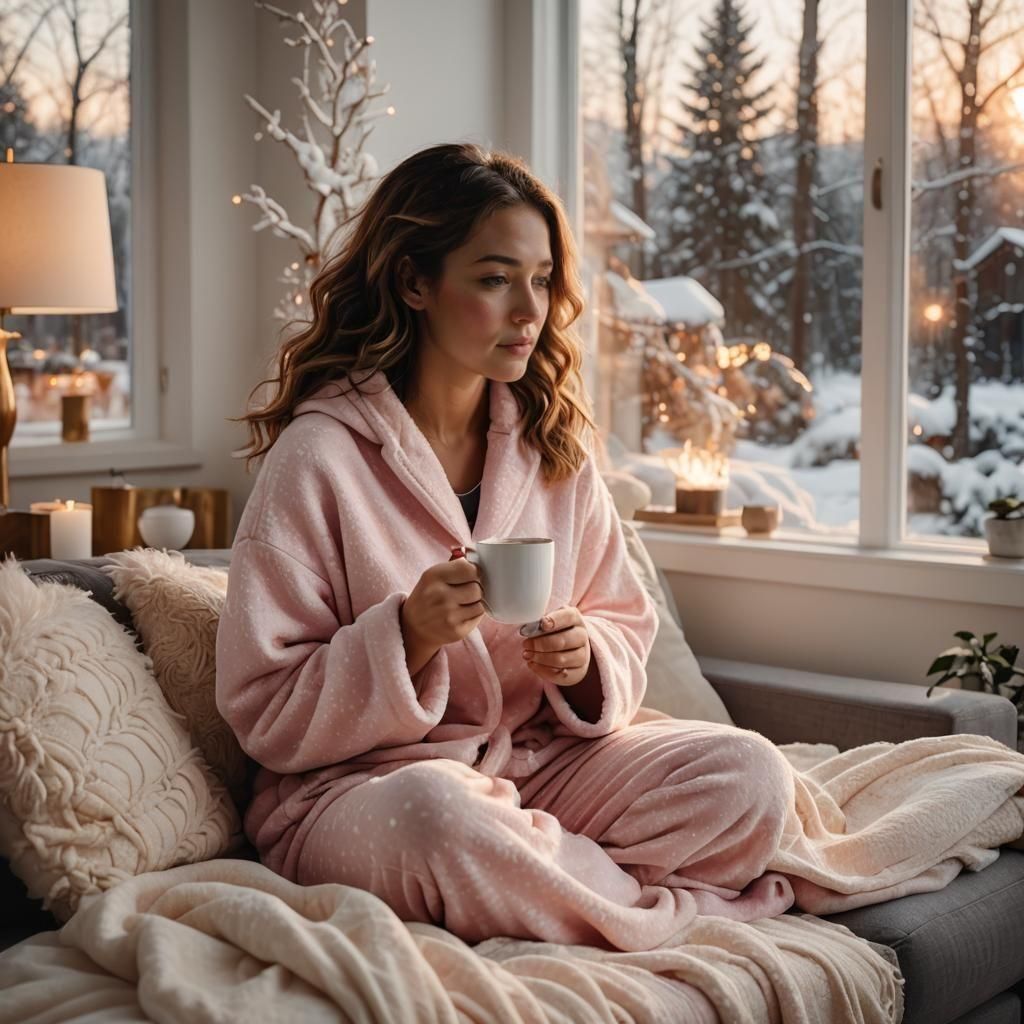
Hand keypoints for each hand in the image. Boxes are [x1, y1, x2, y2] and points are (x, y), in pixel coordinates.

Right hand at [400, 554, 484, 675]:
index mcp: (434, 576)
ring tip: (463, 603)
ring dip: (476, 602)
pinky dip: (474, 614)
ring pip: (481, 603)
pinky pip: (478, 617)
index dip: (474, 572)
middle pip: (477, 587)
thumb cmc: (429, 595)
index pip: (470, 569)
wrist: (413, 627)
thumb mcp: (434, 576)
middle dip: (475, 588)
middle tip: (465, 591)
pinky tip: (461, 614)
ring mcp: (448, 616)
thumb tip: (477, 552)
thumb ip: (456, 564)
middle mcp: (439, 595)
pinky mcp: (456, 631)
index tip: (470, 576)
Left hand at [521, 606, 591, 686]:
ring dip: (540, 658)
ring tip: (527, 655)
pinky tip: (532, 664)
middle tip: (526, 644)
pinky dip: (543, 670)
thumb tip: (529, 628)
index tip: (542, 624)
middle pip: (562, 641)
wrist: (573, 647)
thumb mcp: (550, 619)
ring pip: (561, 660)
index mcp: (575, 619)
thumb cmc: (556, 630)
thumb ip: (541, 621)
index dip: (555, 620)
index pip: (568, 616)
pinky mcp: (579, 672)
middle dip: (540, 644)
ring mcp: (583, 655)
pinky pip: (560, 675)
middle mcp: (582, 636)